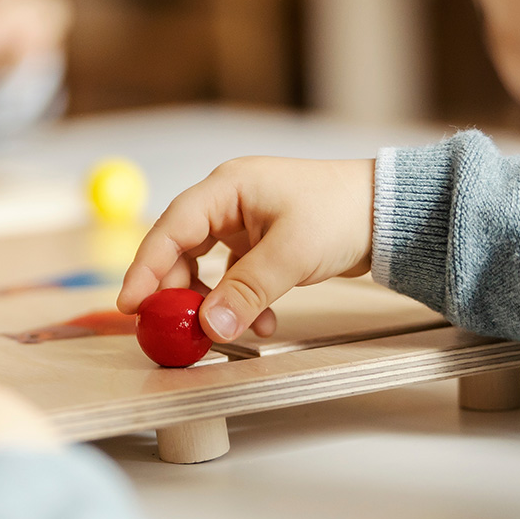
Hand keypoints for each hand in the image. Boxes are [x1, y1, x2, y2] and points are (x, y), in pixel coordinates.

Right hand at [116, 157, 375, 343]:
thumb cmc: (341, 212)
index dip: (146, 266)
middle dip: (178, 292)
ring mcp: (244, 222)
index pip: (172, 227)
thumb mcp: (291, 254)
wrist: (388, 211)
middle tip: (174, 329)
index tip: (131, 304)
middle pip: (181, 248)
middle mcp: (228, 201)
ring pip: (205, 266)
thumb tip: (209, 326)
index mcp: (227, 188)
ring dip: (212, 301)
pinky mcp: (260, 242)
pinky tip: (263, 322)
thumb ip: (247, 291)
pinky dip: (239, 301)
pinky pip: (233, 276)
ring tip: (225, 331)